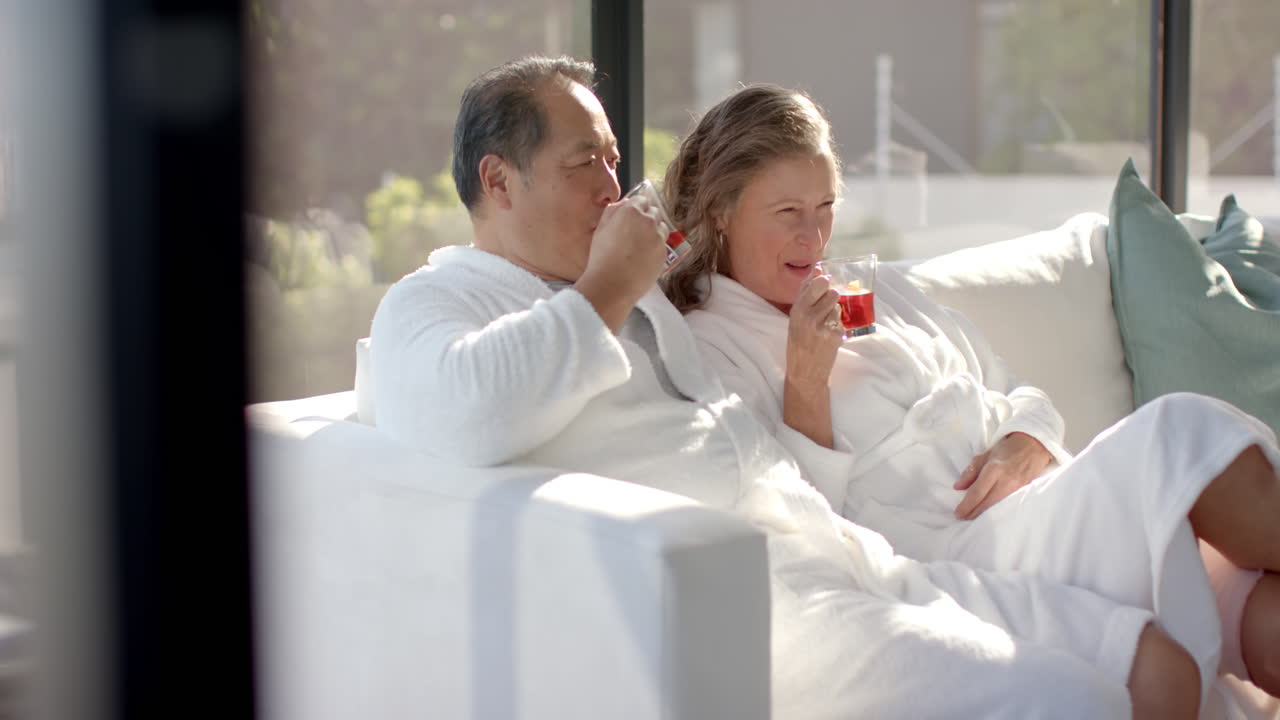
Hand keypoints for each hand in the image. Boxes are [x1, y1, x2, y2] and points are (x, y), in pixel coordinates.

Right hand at [575, 196, 668, 330]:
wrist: (612, 284)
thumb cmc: (602, 257)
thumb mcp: (600, 229)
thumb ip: (613, 212)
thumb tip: (623, 204)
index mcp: (631, 211)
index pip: (641, 200)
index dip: (637, 208)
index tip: (633, 216)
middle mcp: (648, 221)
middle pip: (654, 212)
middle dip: (647, 218)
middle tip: (636, 231)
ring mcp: (658, 237)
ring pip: (661, 227)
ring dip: (654, 232)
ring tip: (641, 245)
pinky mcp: (664, 253)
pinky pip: (662, 245)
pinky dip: (656, 247)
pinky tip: (644, 257)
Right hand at [781, 272, 843, 448]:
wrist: (804, 372)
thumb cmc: (798, 343)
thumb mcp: (795, 318)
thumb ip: (806, 294)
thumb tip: (819, 269)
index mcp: (796, 310)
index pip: (816, 282)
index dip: (823, 281)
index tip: (823, 283)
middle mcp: (808, 316)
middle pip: (831, 291)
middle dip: (830, 296)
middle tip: (824, 307)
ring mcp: (822, 326)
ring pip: (837, 305)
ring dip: (834, 311)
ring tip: (824, 323)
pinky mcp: (835, 335)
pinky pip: (841, 320)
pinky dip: (837, 324)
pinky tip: (828, 334)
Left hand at [953, 432, 1052, 519]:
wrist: (1033, 446)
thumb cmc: (1007, 449)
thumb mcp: (985, 455)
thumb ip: (971, 471)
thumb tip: (958, 487)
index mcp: (994, 469)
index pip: (977, 492)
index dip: (967, 505)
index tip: (958, 512)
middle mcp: (1006, 481)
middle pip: (987, 503)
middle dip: (973, 513)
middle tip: (962, 517)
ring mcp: (1017, 488)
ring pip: (997, 506)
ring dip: (984, 514)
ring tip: (972, 517)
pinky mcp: (1024, 492)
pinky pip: (1007, 505)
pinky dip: (996, 510)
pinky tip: (989, 513)